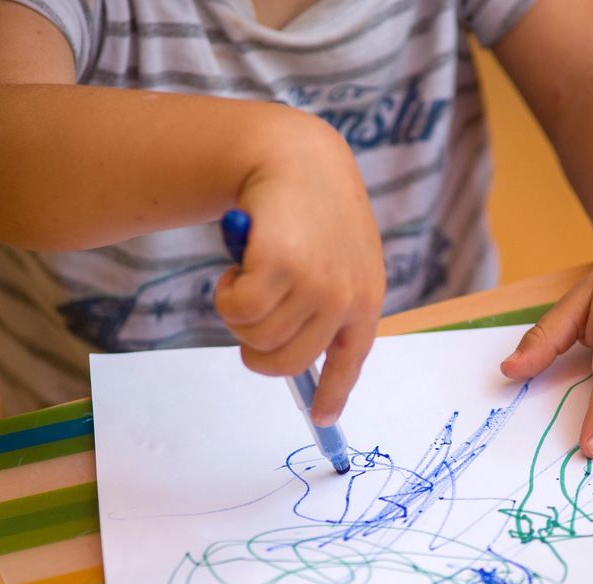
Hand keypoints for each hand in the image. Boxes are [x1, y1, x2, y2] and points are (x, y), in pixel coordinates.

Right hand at [214, 118, 385, 425]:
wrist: (296, 155)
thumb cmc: (311, 209)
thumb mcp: (337, 257)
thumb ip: (326, 303)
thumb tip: (298, 358)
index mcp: (366, 298)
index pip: (350, 361)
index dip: (334, 394)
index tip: (325, 420)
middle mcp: (346, 297)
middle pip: (285, 363)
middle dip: (256, 350)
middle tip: (248, 318)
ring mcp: (316, 282)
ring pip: (256, 338)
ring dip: (239, 312)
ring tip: (251, 272)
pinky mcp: (280, 264)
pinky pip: (238, 311)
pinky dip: (226, 293)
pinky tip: (238, 263)